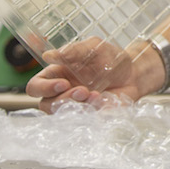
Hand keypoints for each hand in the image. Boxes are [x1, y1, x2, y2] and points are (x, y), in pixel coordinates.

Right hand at [24, 36, 142, 113]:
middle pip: (46, 104)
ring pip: (62, 115)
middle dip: (63, 99)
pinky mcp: (88, 116)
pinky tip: (102, 100)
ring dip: (77, 106)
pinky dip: (91, 111)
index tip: (63, 83)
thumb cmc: (110, 59)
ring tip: (95, 95)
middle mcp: (61, 93)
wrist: (133, 74)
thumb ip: (74, 50)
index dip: (43, 87)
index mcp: (56, 75)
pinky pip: (82, 121)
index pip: (36, 86)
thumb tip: (49, 55)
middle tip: (82, 90)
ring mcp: (74, 107)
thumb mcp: (94, 48)